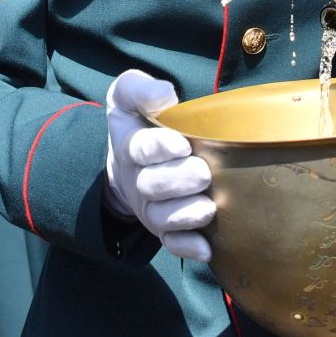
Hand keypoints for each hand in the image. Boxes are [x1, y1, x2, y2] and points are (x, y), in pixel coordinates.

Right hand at [104, 70, 212, 261]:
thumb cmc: (139, 121)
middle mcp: (140, 180)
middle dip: (179, 181)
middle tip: (202, 173)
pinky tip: (206, 248)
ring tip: (207, 208)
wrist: (128, 161)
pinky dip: (187, 248)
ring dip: (185, 216)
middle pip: (154, 187)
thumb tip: (163, 94)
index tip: (181, 144)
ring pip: (163, 219)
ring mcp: (152, 207)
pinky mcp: (165, 228)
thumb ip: (140, 89)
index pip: (140, 149)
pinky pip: (172, 244)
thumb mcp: (128, 95)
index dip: (159, 148)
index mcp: (131, 146)